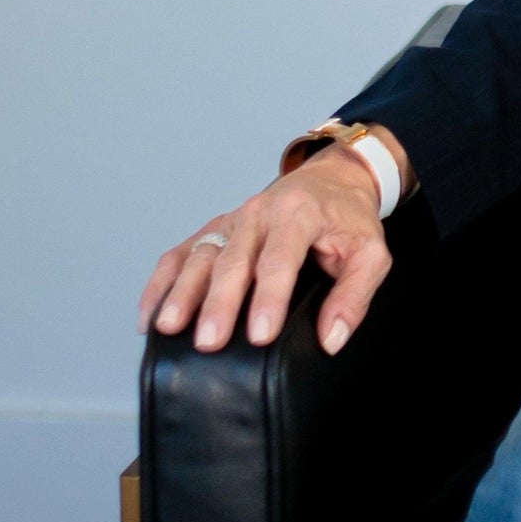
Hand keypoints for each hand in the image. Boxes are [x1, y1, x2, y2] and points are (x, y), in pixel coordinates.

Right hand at [136, 133, 404, 356]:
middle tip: (209, 342)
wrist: (332, 179)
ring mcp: (232, 221)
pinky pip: (180, 253)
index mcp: (299, 214)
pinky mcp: (214, 229)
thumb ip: (355, 294)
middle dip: (220, 302)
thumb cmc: (348, 219)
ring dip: (183, 293)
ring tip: (168, 328)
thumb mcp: (370, 252)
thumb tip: (331, 338)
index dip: (270, 297)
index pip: (281, 258)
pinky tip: (150, 316)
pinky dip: (161, 282)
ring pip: (201, 255)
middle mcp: (260, 213)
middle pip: (235, 260)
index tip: (260, 335)